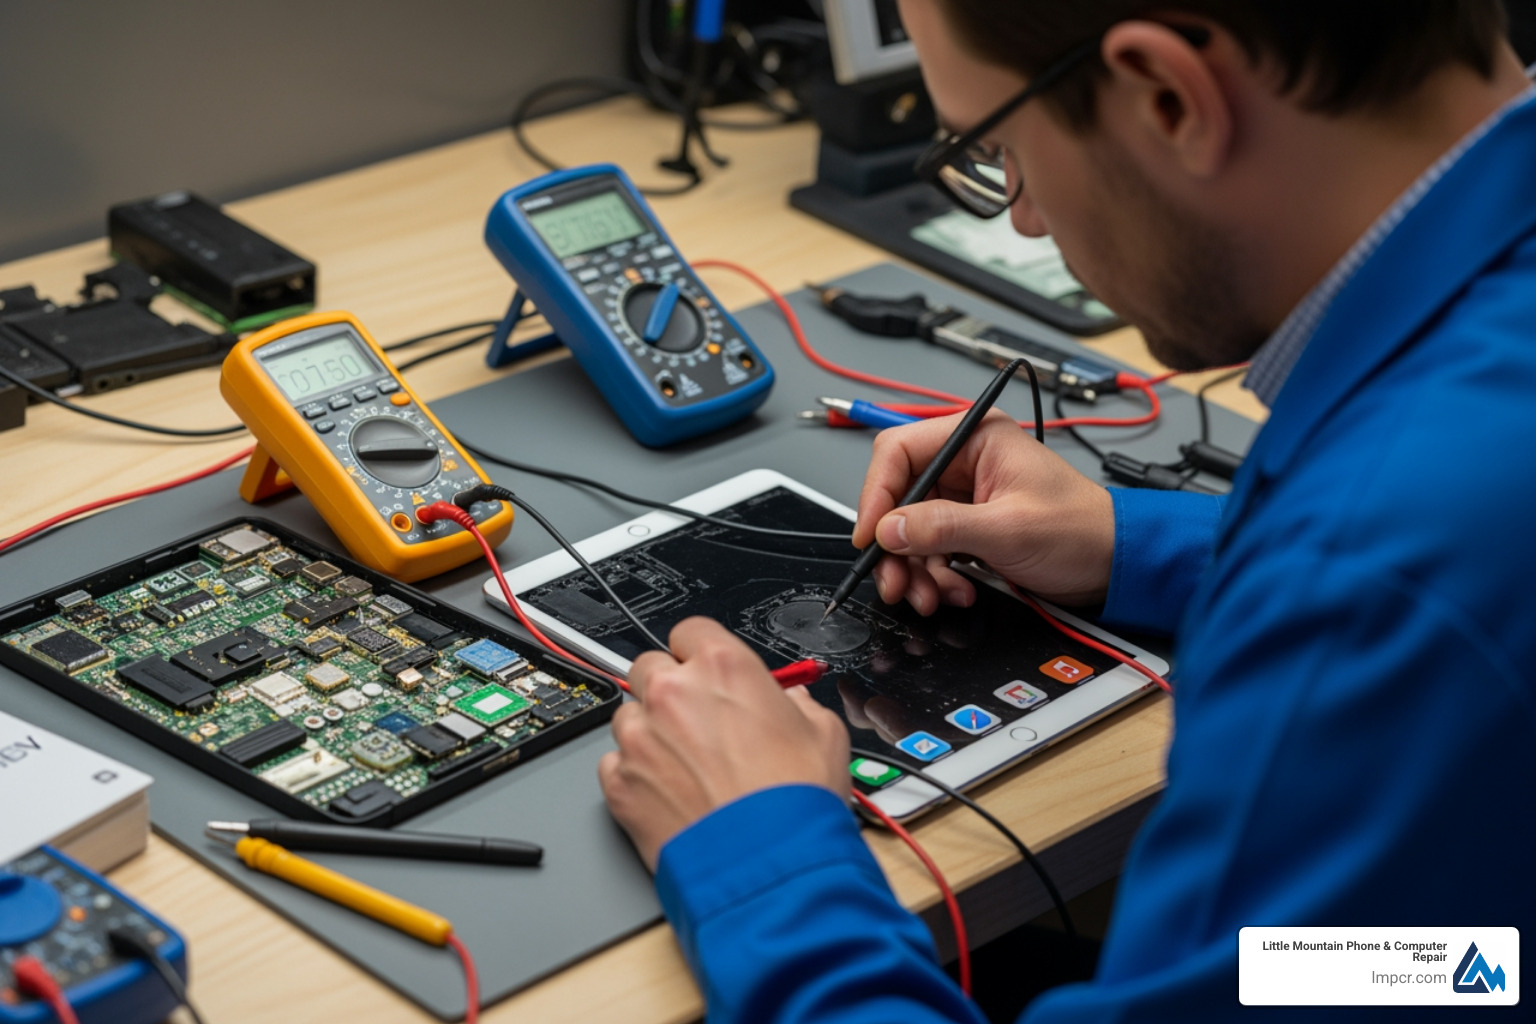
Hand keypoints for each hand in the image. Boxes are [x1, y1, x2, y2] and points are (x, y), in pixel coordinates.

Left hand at [598, 617, 850, 870]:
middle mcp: (673, 693)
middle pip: (649, 666)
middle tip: (696, 720)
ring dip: (650, 732)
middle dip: (669, 688)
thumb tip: (792, 704)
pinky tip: (669, 793)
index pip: (691, 631)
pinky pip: (614, 763)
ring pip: (628, 715)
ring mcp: (640, 738)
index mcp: (723, 667)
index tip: (706, 672)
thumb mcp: (824, 735)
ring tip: (686, 766)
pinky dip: (635, 774)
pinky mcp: (620, 783)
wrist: (768, 867)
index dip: (700, 653)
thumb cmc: (795, 804)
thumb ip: (799, 705)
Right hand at [854, 410, 1114, 612]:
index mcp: (975, 437)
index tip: (871, 537)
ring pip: (908, 528)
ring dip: (913, 568)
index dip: (877, 494)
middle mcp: (963, 460)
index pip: (898, 451)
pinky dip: (932, 575)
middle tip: (894, 580)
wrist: (1112, 566)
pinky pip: (928, 549)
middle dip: (895, 544)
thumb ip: (943, 527)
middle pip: (898, 495)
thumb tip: (889, 529)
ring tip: (929, 596)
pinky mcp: (966, 526)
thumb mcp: (1007, 529)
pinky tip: (952, 591)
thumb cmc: (1080, 531)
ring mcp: (963, 495)